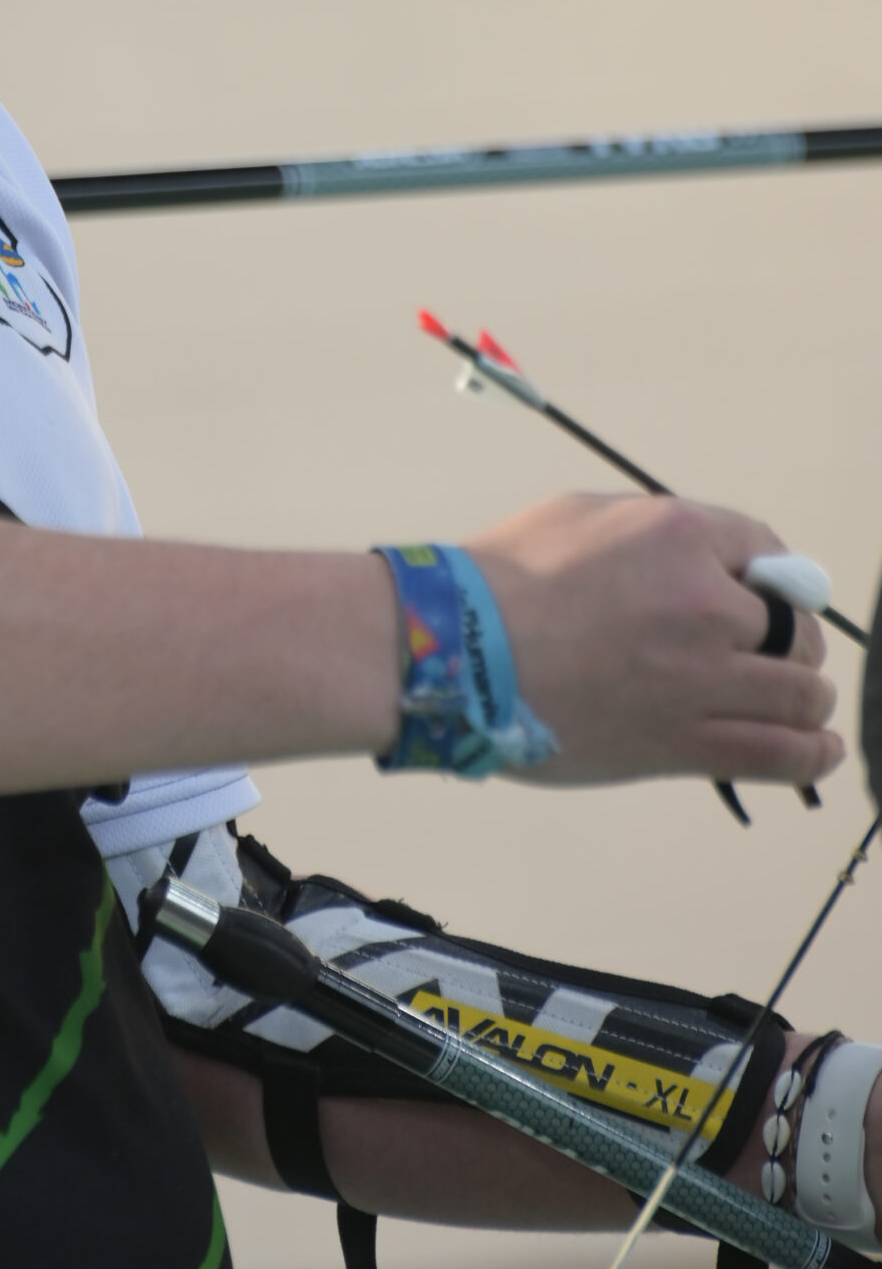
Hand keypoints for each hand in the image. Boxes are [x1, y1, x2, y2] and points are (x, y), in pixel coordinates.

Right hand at [464, 493, 839, 789]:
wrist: (452, 650)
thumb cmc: (500, 579)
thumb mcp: (581, 515)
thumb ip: (654, 531)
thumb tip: (703, 555)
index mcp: (680, 535)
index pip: (766, 549)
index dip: (769, 578)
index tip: (764, 598)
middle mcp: (705, 604)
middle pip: (793, 628)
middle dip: (789, 641)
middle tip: (770, 655)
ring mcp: (698, 677)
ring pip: (799, 693)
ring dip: (805, 697)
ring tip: (799, 705)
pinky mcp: (681, 741)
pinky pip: (778, 753)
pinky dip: (809, 753)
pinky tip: (816, 748)